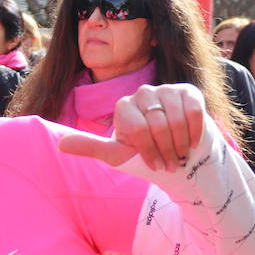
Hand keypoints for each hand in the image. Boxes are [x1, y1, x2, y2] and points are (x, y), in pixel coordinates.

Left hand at [58, 83, 204, 171]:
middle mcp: (142, 93)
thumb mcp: (117, 155)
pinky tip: (192, 142)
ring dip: (181, 144)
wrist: (177, 153)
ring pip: (176, 119)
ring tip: (181, 155)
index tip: (155, 165)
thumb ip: (90, 147)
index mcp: (124, 106)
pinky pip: (193, 111)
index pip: (139, 130)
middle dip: (167, 151)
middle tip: (171, 163)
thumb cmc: (145, 155)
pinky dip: (194, 132)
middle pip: (158, 126)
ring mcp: (166, 89)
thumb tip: (60, 145)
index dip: (150, 152)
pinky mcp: (187, 91)